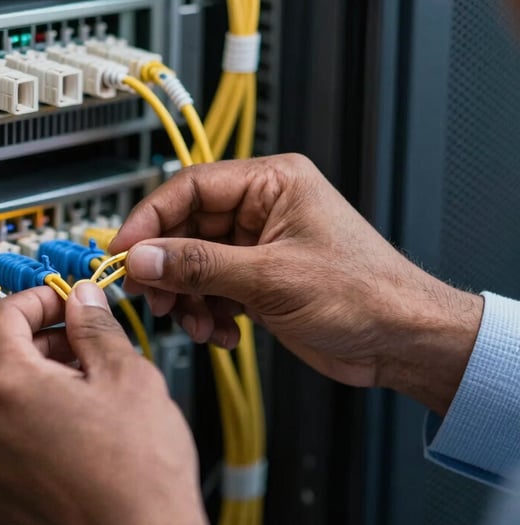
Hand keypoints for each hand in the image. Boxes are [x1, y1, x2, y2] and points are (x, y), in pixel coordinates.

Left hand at [0, 282, 208, 524]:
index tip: (63, 302)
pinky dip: (22, 427)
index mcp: (4, 385)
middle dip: (32, 340)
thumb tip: (83, 302)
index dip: (39, 299)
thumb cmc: (138, 472)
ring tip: (80, 390)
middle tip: (76, 342)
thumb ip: (95, 327)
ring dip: (27, 383)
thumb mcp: (127, 375)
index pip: (2, 315)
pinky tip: (68, 433)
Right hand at [110, 155, 483, 414]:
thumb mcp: (270, 277)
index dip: (150, 219)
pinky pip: (213, 289)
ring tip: (195, 322)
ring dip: (188, 297)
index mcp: (272, 184)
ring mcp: (260, 247)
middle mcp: (263, 210)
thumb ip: (199, 265)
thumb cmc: (365, 293)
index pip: (191, 188)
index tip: (122, 251)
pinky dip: (209, 313)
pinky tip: (222, 332)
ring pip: (195, 263)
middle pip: (187, 228)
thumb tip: (144, 257)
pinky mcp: (260, 280)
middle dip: (167, 267)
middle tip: (152, 295)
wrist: (402, 341)